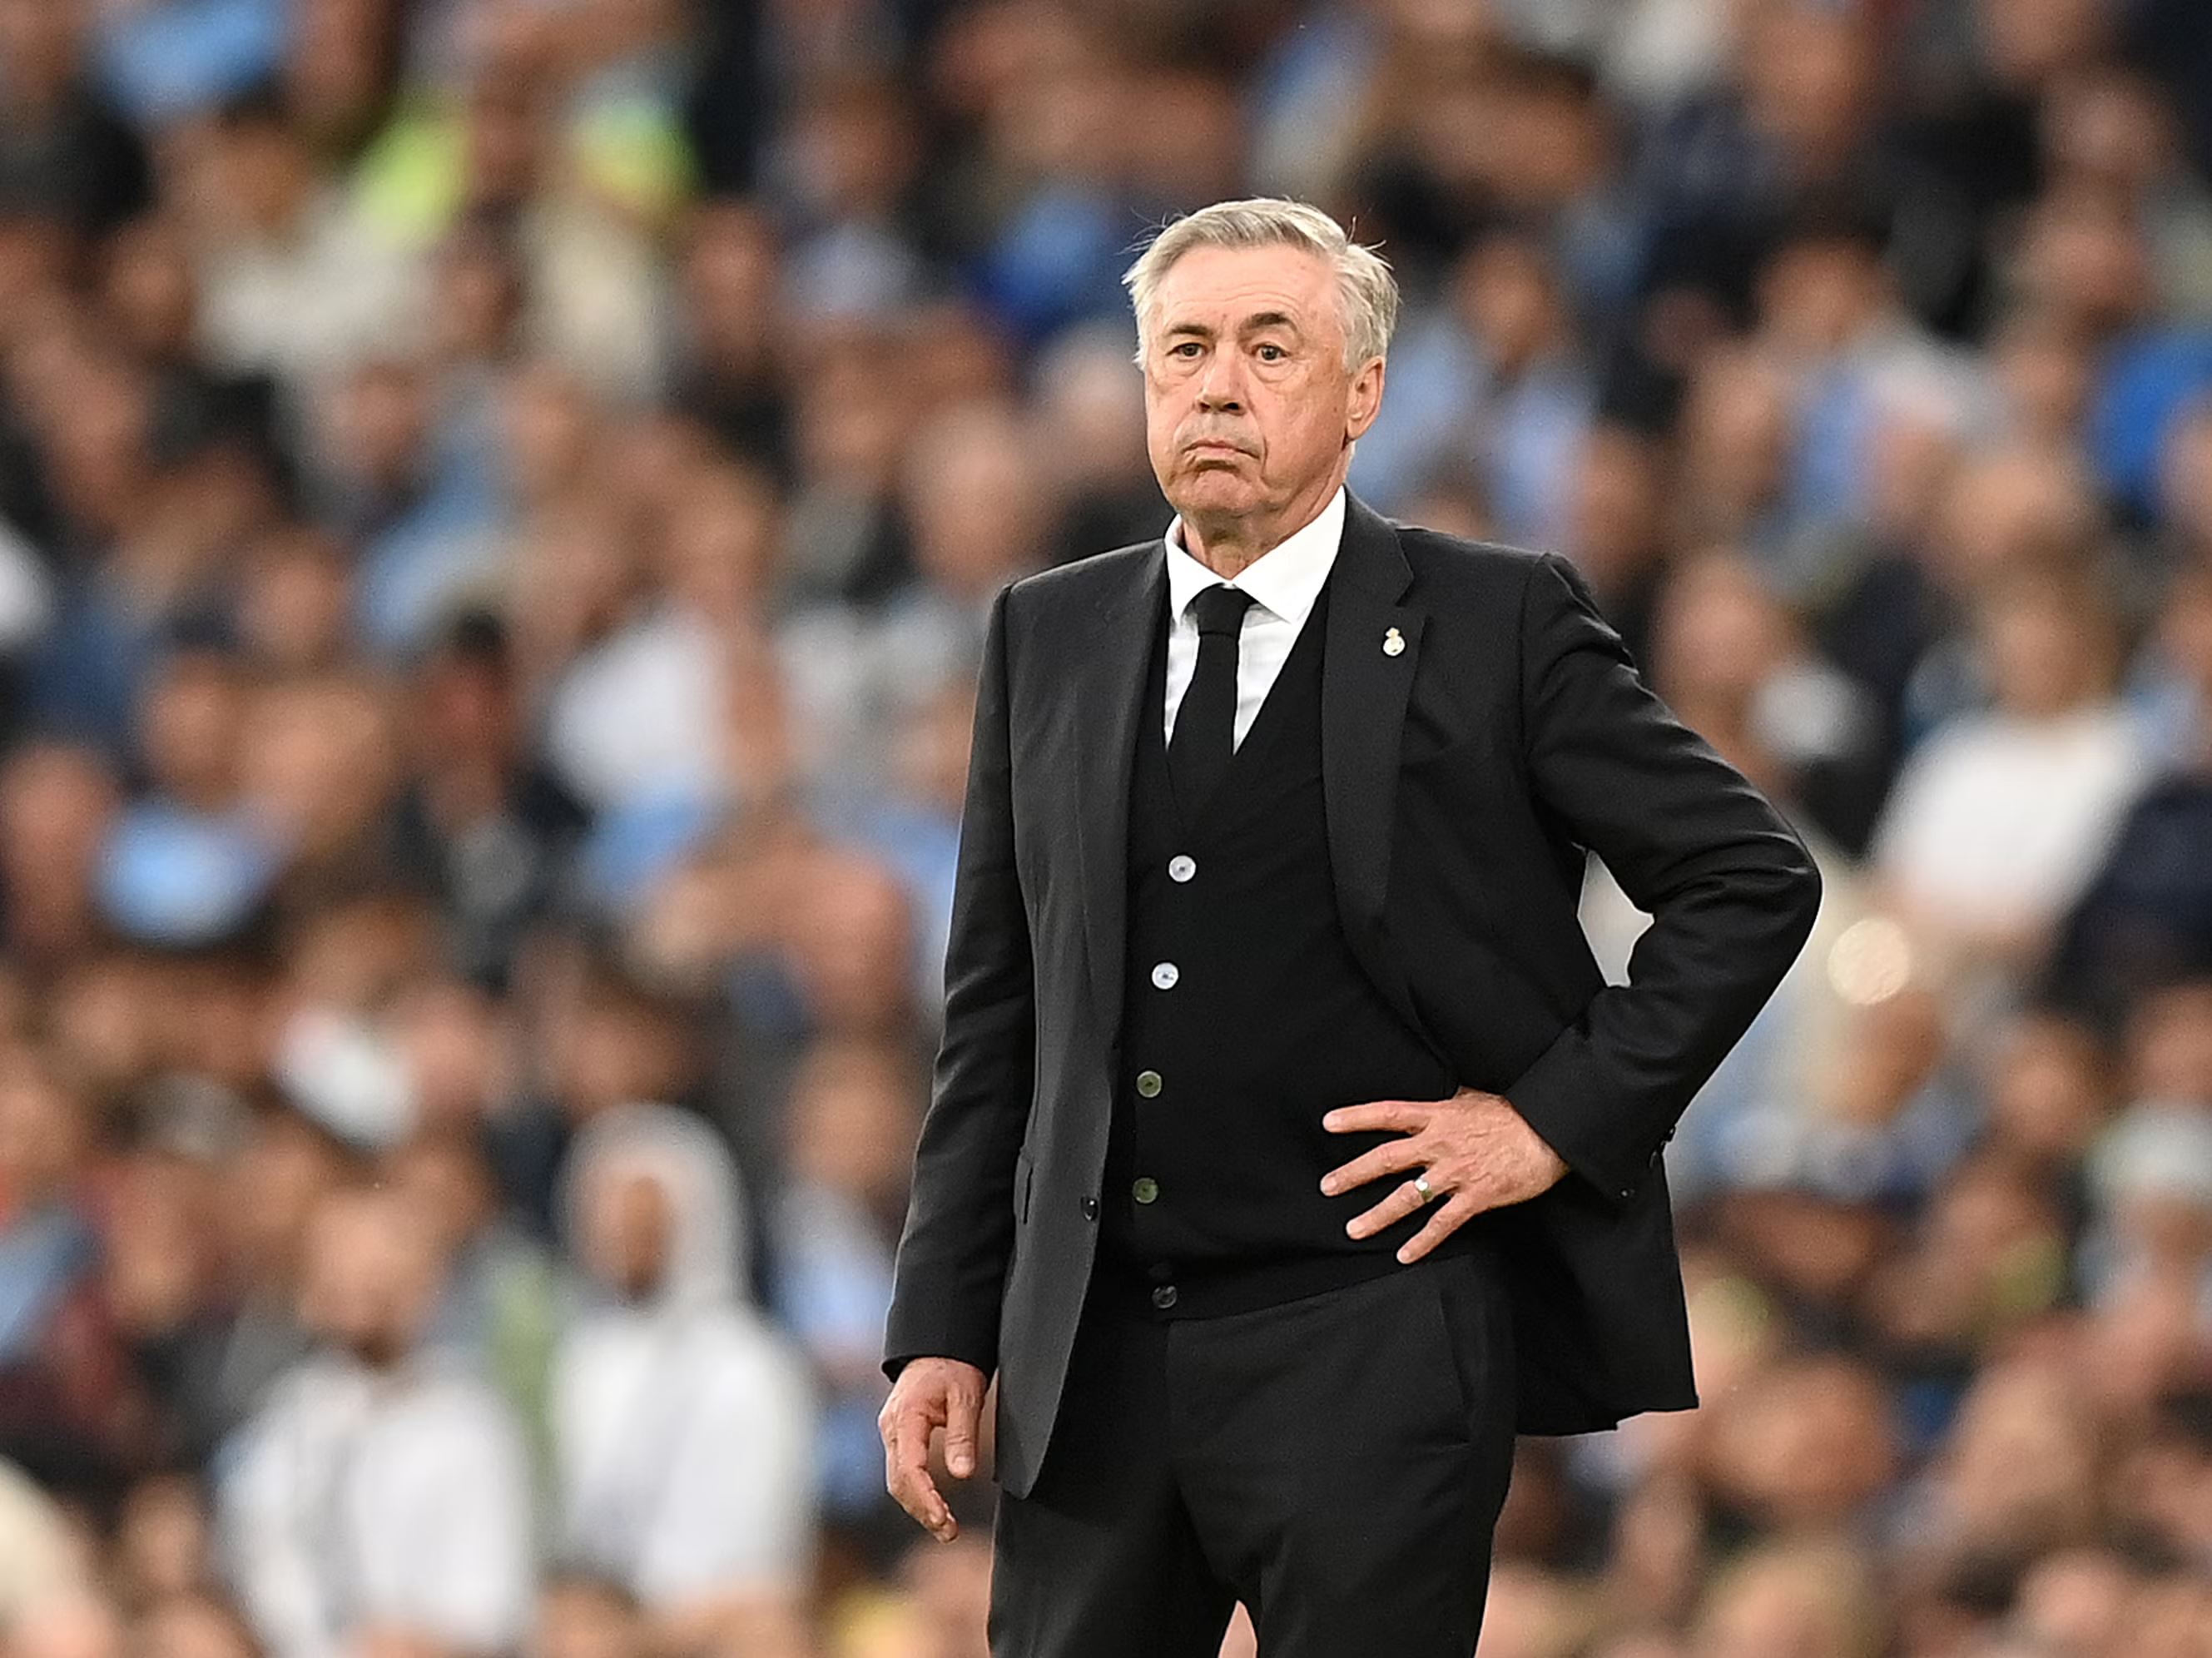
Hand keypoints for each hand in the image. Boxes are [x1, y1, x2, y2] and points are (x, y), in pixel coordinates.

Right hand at [879, 1356, 987, 1540]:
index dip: (925, 1499)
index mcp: (906, 1417)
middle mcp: (891, 1428)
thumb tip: (963, 1475)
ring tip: (945, 1528)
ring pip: (897, 1480)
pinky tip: (935, 1507)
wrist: (938, 1345)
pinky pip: (901, 1471)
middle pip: (898, 1481)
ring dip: (918, 1506)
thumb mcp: (966, 1396)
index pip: (908, 1468)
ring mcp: (892, 1433)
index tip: (943, 1520)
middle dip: (921, 1510)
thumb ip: (962, 1435)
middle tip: (948, 1532)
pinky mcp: (898, 1436)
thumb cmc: (953, 1366)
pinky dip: (916, 1493)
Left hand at [1320, 1086, 1567, 1262]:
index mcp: (1439, 1115)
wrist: (1552, 1131)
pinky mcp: (1476, 1196)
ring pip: (1408, 1196)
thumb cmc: (1515, 1113)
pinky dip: (1422, 1241)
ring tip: (1354, 1228)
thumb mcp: (1474, 1097)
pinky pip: (1443, 1223)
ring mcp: (1457, 1172)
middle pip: (1387, 1158)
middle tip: (1327, 1187)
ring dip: (1378, 1214)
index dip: (1356, 1117)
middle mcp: (1440, 1144)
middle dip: (1353, 1174)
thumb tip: (1433, 1099)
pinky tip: (1404, 1255)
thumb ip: (1448, 1102)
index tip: (1328, 1123)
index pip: (1388, 1113)